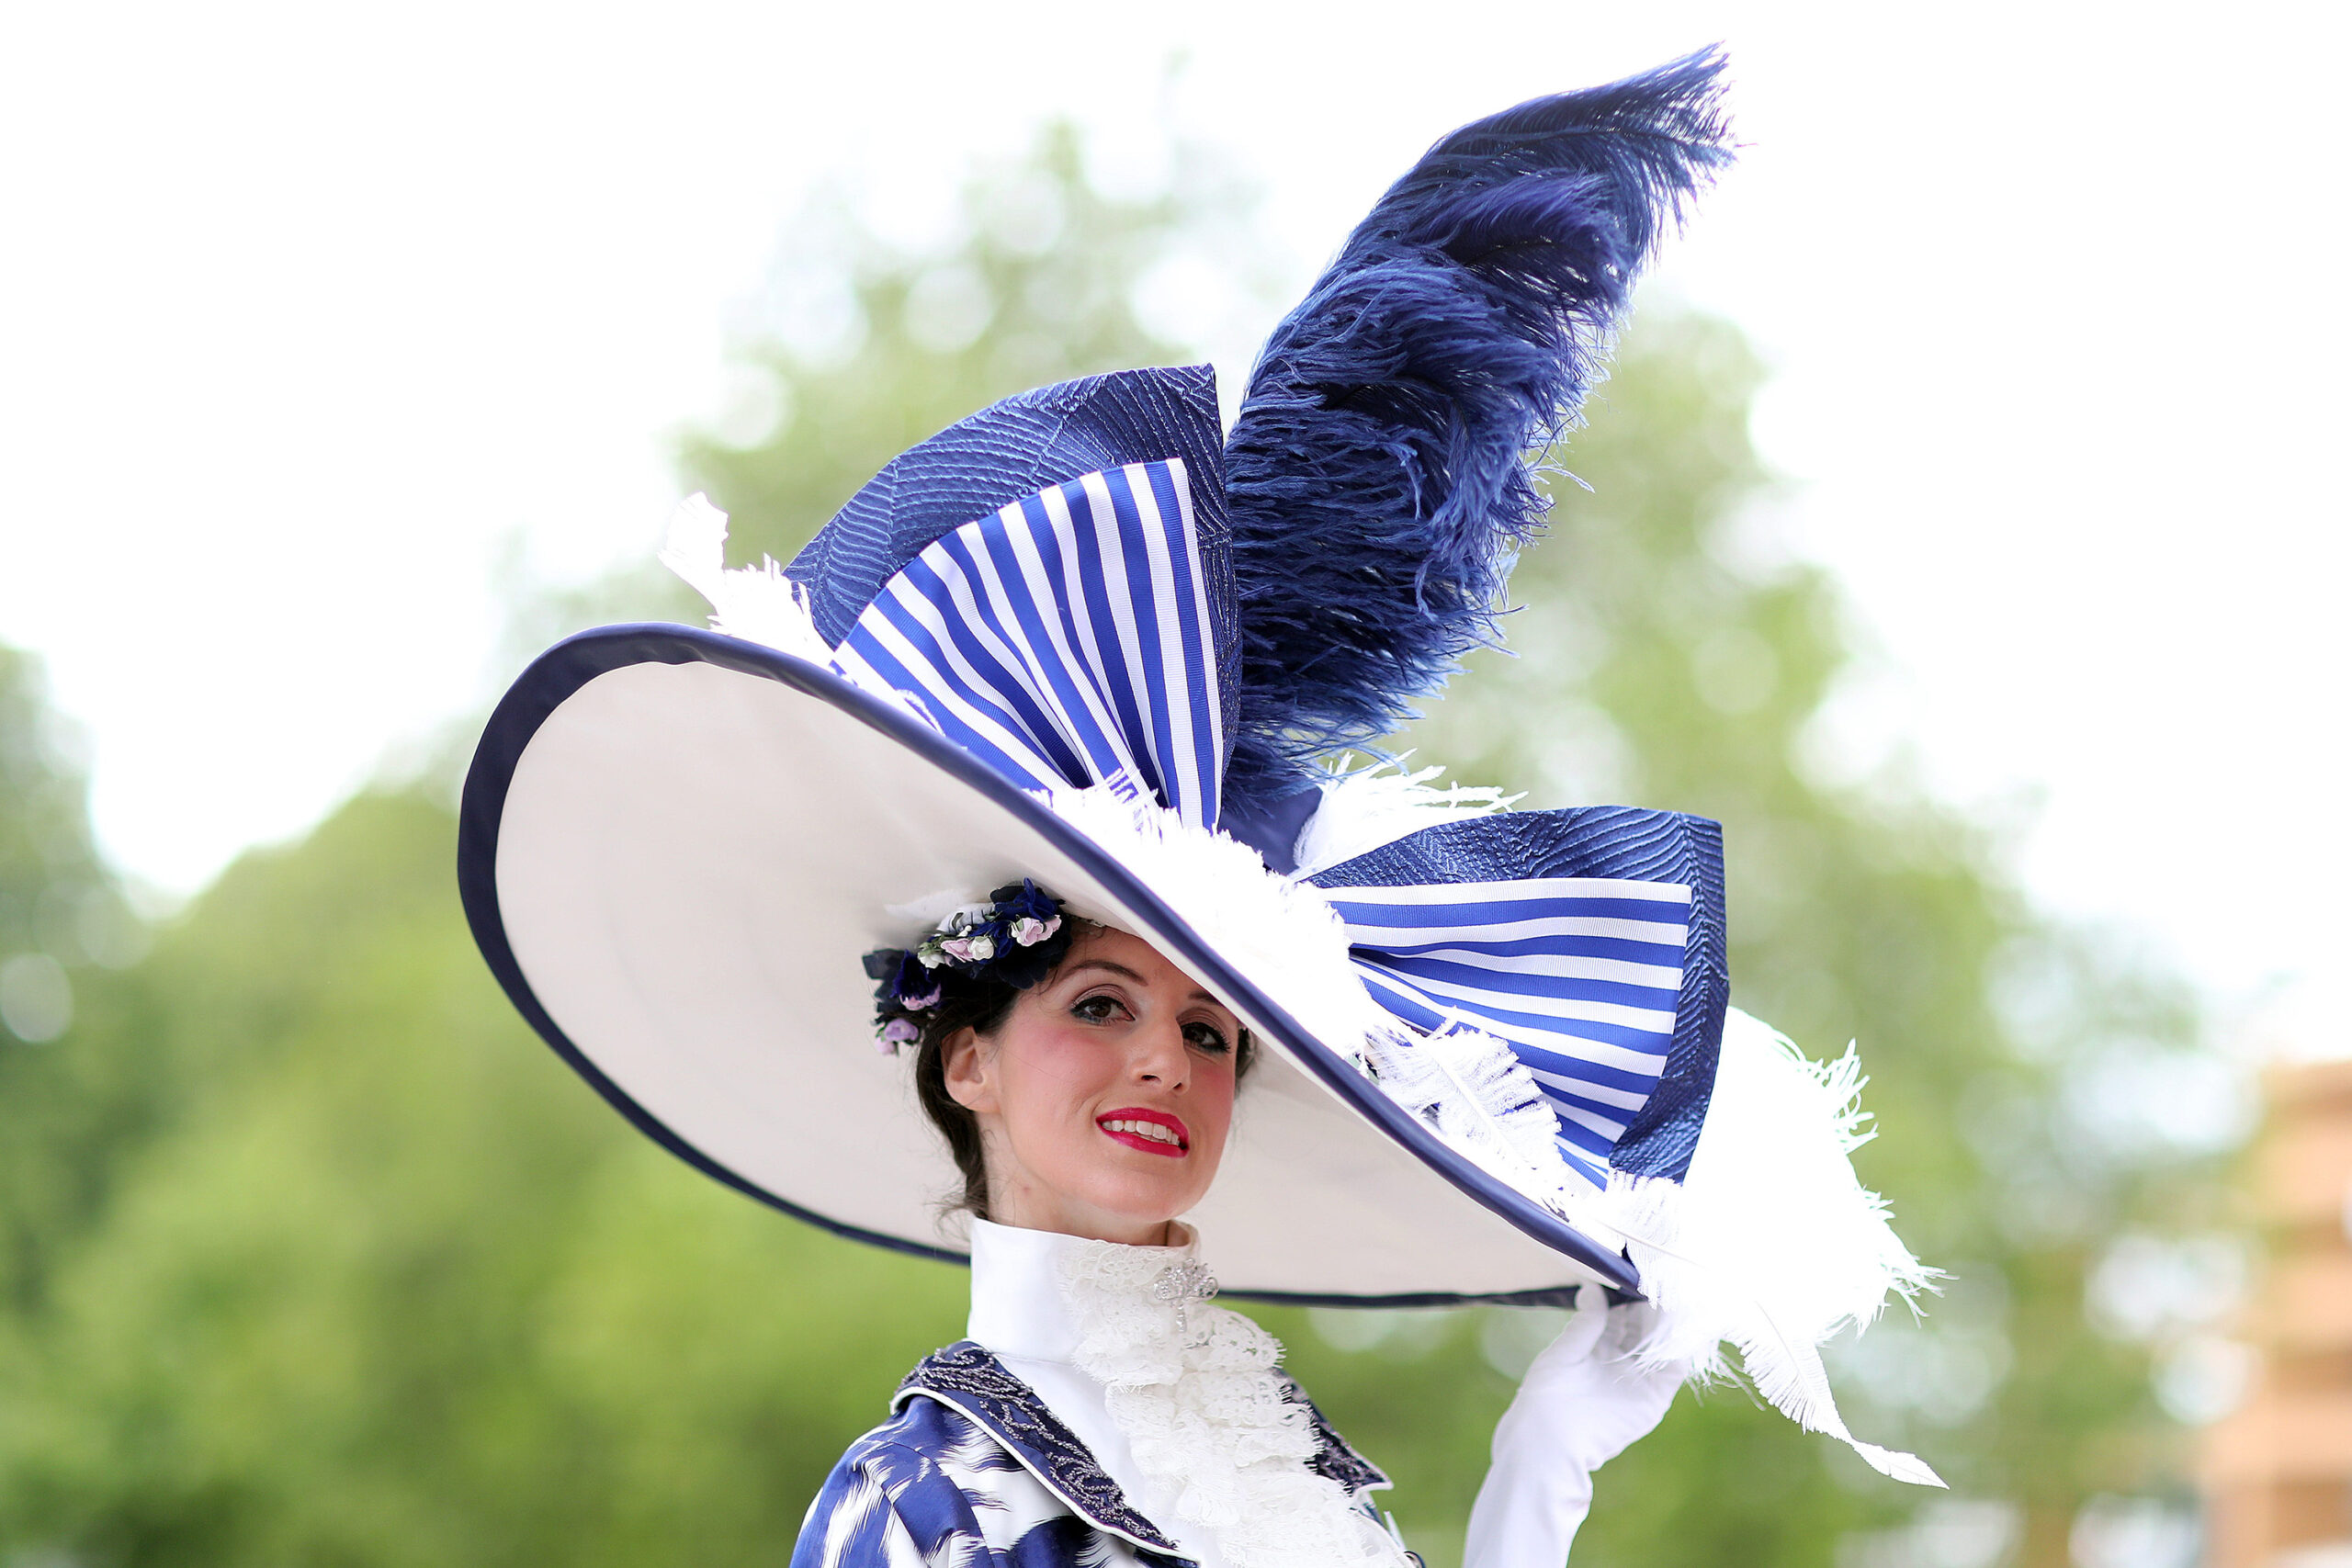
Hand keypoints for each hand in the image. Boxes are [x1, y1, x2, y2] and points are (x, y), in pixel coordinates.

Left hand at [1463, 1288, 1687, 1567]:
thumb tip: (1593, 1284)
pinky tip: (1685, 1326)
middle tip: (1668, 1277)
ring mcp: (1638, 1377)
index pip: (1623, 1311)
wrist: (1549, 1440)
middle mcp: (1621, 1357)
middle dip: (1657, 1302)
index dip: (1634, 1292)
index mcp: (1597, 1343)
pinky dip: (1682, 1347)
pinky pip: (1673, 1369)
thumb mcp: (1564, 1352)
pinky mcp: (1653, 1397)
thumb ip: (1586, 1323)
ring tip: (1680, 1294)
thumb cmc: (1546, 1394)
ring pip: (1663, 1342)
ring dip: (1673, 1321)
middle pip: (1647, 1324)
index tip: (1643, 1270)